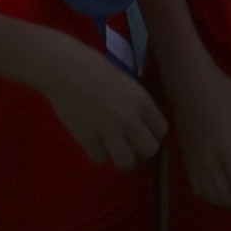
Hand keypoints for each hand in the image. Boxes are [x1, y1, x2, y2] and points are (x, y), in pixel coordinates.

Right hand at [31, 32, 166, 170]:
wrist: (68, 71)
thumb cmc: (96, 68)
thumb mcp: (127, 83)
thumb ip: (135, 103)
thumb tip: (139, 120)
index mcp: (142, 100)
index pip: (162, 129)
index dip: (155, 134)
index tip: (147, 134)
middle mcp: (129, 118)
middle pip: (149, 149)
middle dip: (143, 151)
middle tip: (134, 148)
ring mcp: (108, 130)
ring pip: (126, 161)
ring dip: (123, 160)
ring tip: (118, 155)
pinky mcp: (87, 138)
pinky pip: (100, 158)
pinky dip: (100, 155)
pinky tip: (98, 147)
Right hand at [166, 50, 230, 210]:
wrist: (189, 84)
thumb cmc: (223, 92)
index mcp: (224, 149)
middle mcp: (207, 161)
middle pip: (227, 197)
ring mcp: (194, 162)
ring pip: (212, 196)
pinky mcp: (187, 160)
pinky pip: (200, 189)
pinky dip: (217, 197)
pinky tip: (229, 192)